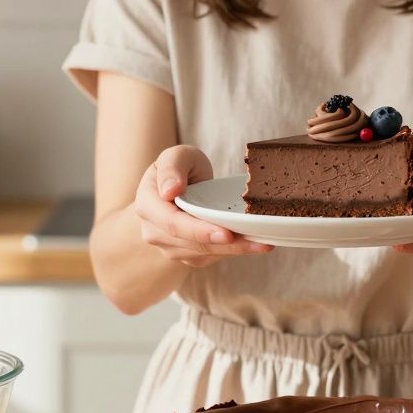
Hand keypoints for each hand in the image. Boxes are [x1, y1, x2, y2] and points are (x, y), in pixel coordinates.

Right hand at [135, 145, 272, 267]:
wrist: (178, 186)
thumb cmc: (179, 168)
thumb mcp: (176, 156)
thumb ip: (172, 167)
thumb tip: (170, 191)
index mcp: (147, 206)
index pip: (173, 224)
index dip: (200, 231)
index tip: (226, 234)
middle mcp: (154, 232)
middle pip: (193, 244)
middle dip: (228, 245)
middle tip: (260, 242)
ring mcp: (170, 247)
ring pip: (205, 253)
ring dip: (236, 250)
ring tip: (264, 242)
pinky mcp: (187, 255)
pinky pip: (211, 257)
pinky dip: (233, 251)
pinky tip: (254, 244)